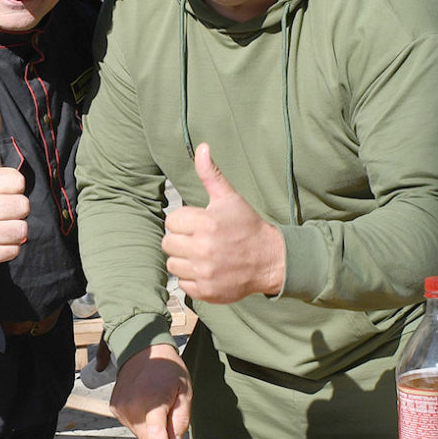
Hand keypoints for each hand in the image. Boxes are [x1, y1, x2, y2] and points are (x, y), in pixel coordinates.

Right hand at [111, 344, 191, 438]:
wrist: (142, 350)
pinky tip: (143, 402)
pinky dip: (140, 421)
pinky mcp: (114, 409)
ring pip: (140, 435)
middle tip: (167, 411)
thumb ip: (181, 419)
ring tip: (154, 403)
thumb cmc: (167, 370)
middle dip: (160, 435)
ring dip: (150, 427)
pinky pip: (132, 426)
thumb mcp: (185, 390)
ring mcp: (120, 408)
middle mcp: (132, 406)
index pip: (156, 433)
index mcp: (153, 400)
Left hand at [161, 144, 285, 302]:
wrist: (269, 259)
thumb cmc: (246, 226)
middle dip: (181, 240)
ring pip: (172, 264)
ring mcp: (204, 272)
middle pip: (168, 243)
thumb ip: (210, 175)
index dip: (184, 221)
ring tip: (203, 255)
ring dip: (184, 260)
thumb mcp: (229, 199)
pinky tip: (207, 270)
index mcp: (206, 223)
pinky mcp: (206, 290)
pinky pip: (183, 284)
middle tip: (200, 240)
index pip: (171, 221)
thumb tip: (201, 147)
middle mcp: (203, 249)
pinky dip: (192, 278)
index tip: (199, 224)